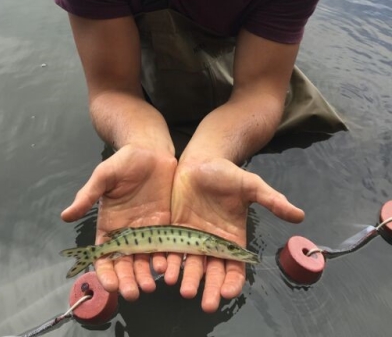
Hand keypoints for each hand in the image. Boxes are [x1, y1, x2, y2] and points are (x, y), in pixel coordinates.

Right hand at [61, 144, 176, 299]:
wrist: (151, 151)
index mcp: (109, 225)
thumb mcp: (104, 176)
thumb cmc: (124, 162)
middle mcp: (127, 233)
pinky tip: (166, 267)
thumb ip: (87, 196)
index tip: (109, 284)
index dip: (105, 271)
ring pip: (144, 260)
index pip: (104, 255)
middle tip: (134, 293)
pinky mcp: (165, 225)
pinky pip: (164, 247)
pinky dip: (164, 259)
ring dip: (145, 275)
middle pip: (125, 264)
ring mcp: (147, 231)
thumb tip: (65, 215)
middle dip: (127, 280)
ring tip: (149, 285)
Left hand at [167, 157, 303, 311]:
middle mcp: (213, 242)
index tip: (227, 292)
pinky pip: (172, 249)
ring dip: (187, 278)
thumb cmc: (228, 173)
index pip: (235, 267)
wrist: (202, 159)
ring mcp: (193, 237)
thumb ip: (273, 200)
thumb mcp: (252, 185)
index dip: (232, 281)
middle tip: (205, 304)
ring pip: (191, 264)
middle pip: (212, 272)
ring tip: (183, 289)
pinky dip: (167, 260)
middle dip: (209, 288)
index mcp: (233, 238)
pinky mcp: (175, 228)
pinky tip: (163, 269)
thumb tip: (300, 214)